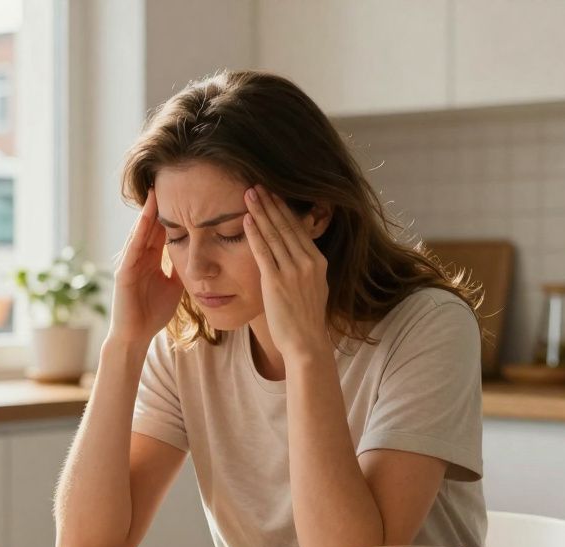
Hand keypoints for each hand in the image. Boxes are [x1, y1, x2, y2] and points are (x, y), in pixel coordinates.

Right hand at [107, 189, 183, 347]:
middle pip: (151, 224)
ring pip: (140, 231)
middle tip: (169, 179)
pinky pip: (133, 247)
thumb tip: (200, 255)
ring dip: (147, 211)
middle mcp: (139, 256)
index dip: (173, 212)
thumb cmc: (153, 313)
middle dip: (159, 204)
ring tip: (156, 190)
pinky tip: (146, 216)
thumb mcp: (175, 286)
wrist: (136, 336)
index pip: (162, 229)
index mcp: (151, 259)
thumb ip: (182, 269)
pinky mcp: (123, 272)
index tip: (185, 193)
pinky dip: (139, 231)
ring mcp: (129, 262)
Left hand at [243, 185, 331, 360]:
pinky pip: (263, 252)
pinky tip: (246, 219)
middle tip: (257, 185)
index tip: (273, 193)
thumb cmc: (306, 319)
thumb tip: (297, 253)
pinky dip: (254, 233)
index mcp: (318, 261)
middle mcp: (308, 262)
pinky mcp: (276, 282)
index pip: (299, 228)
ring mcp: (293, 271)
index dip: (284, 209)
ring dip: (260, 212)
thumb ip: (307, 268)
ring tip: (249, 194)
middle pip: (286, 226)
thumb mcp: (315, 287)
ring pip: (274, 234)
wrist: (306, 343)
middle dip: (270, 203)